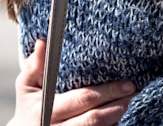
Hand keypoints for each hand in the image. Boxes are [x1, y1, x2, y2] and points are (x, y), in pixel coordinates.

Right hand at [8, 39, 135, 125]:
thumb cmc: (30, 107)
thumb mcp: (28, 86)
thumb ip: (35, 66)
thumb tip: (42, 43)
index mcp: (46, 110)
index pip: (82, 99)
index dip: (108, 92)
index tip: (128, 84)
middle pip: (94, 119)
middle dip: (118, 104)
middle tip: (135, 91)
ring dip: (118, 117)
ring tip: (131, 102)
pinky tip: (121, 116)